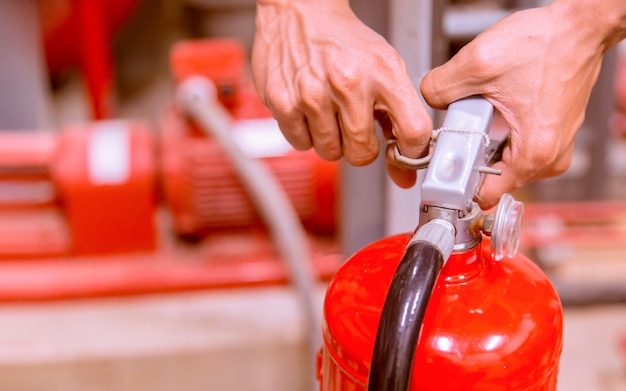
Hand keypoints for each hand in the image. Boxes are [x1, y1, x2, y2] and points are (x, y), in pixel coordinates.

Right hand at [252, 0, 432, 187]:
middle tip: (353, 125)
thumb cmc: (343, 41)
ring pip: (330, 153)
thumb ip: (398, 113)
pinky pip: (301, 143)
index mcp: (383, 72)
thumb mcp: (384, 66)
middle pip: (363, 154)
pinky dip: (305, 133)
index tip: (402, 157)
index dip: (410, 154)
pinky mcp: (282, 102)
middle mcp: (348, 83)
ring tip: (328, 111)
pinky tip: (307, 108)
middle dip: (360, 148)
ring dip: (331, 140)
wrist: (300, 12)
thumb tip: (404, 167)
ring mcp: (312, 94)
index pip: (412, 131)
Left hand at [421, 1, 618, 208]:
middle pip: (492, 180)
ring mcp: (554, 150)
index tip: (441, 168)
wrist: (579, 28)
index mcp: (533, 153)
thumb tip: (426, 100)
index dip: (457, 184)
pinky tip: (496, 112)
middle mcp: (549, 159)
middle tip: (460, 128)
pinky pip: (516, 150)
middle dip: (469, 158)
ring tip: (482, 114)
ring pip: (503, 164)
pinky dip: (500, 136)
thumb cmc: (545, 43)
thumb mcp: (477, 64)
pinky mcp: (553, 138)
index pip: (485, 196)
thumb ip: (440, 89)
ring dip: (485, 145)